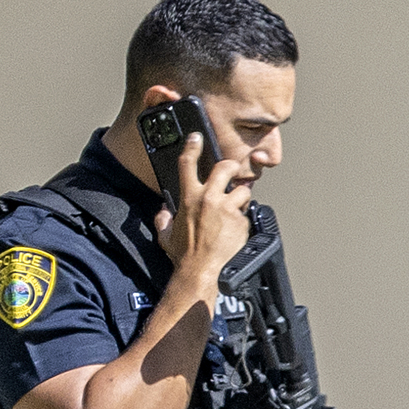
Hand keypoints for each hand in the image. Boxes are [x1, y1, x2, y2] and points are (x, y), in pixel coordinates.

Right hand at [164, 130, 253, 289]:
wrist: (201, 270)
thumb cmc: (184, 255)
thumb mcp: (166, 234)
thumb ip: (164, 218)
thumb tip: (163, 211)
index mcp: (189, 198)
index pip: (188, 163)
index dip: (193, 146)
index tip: (197, 137)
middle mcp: (209, 199)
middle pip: (225, 167)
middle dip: (230, 166)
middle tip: (231, 172)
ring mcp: (226, 209)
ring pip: (241, 190)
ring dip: (240, 197)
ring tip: (234, 209)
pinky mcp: (240, 221)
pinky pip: (245, 214)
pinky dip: (242, 219)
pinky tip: (235, 229)